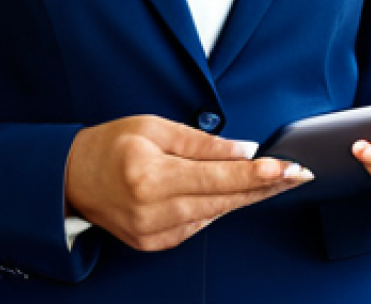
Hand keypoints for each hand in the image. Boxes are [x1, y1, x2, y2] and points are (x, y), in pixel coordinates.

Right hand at [64, 115, 312, 251]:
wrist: (71, 177)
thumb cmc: (109, 144)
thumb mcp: (153, 126)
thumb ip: (199, 142)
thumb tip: (243, 150)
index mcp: (150, 177)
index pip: (215, 177)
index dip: (256, 174)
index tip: (286, 168)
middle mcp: (153, 212)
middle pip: (223, 200)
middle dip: (265, 187)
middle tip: (300, 173)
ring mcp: (153, 234)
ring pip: (215, 214)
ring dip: (248, 197)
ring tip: (279, 180)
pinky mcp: (155, 244)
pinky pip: (199, 224)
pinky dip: (219, 207)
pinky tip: (236, 192)